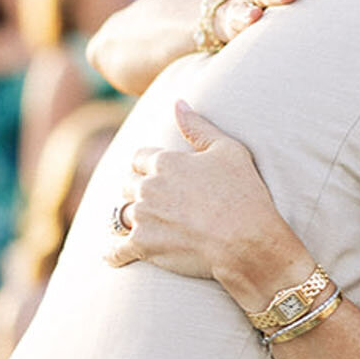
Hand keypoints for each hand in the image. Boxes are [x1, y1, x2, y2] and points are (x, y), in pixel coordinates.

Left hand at [107, 101, 303, 302]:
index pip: (139, 158)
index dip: (146, 167)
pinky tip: (115, 256)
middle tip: (151, 203)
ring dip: (127, 221)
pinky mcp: (142, 246)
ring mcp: (142, 217)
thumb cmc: (244, 194)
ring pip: (120, 215)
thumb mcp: (228, 150)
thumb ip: (198, 126)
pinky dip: (113, 253)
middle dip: (137, 192)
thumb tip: (178, 103)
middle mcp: (148, 186)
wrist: (246, 242)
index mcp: (165, 161)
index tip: (153, 176)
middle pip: (128, 185)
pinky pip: (115, 250)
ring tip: (135, 228)